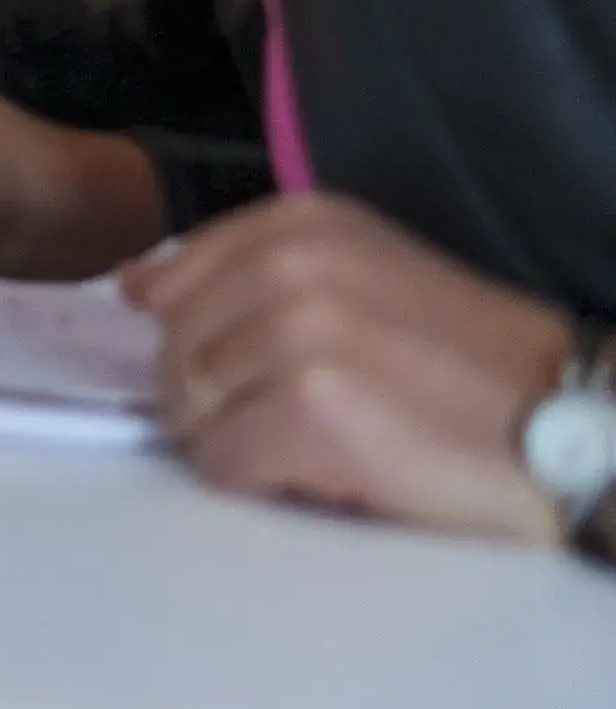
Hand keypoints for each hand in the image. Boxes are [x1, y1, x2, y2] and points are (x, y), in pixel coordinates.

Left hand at [125, 194, 577, 542]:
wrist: (571, 432)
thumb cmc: (464, 369)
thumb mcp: (361, 281)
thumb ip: (248, 276)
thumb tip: (137, 289)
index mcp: (301, 224)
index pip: (169, 282)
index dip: (205, 342)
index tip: (267, 367)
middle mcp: (291, 262)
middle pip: (172, 354)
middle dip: (221, 401)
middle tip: (312, 416)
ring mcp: (298, 331)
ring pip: (188, 413)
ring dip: (247, 445)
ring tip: (331, 440)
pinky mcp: (310, 407)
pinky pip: (223, 464)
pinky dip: (269, 483)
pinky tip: (339, 472)